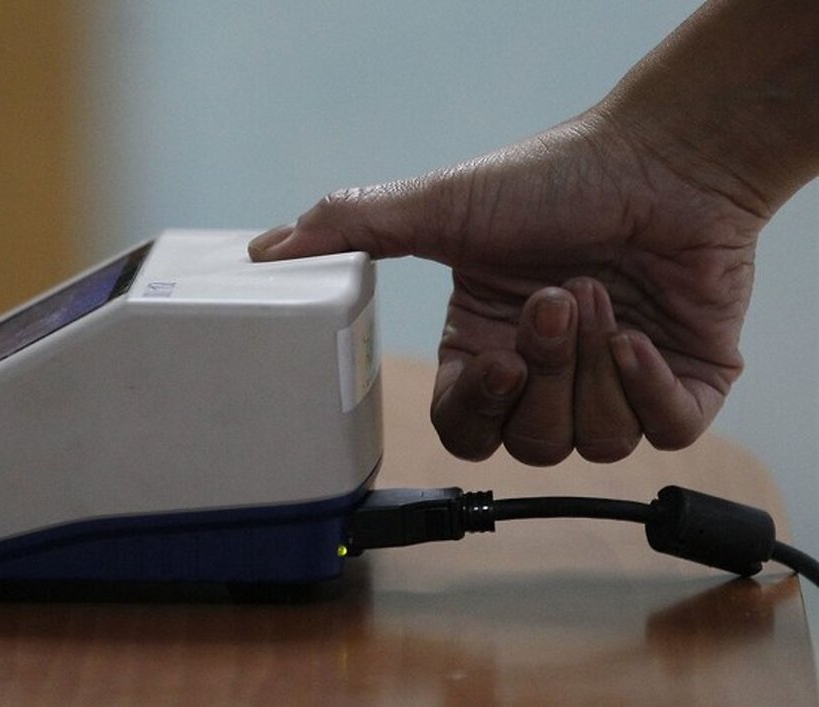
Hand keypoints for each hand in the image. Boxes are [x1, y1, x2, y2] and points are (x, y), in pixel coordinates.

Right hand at [250, 0, 818, 465]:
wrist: (663, 157)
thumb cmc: (554, 179)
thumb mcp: (442, 206)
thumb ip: (352, 231)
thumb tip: (266, 253)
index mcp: (484, 348)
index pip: (464, 429)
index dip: (476, 409)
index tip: (494, 357)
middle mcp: (544, 377)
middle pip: (528, 443)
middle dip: (545, 374)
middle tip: (558, 301)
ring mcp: (614, 387)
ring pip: (593, 444)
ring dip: (595, 365)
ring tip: (603, 294)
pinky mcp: (680, 388)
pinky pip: (664, 432)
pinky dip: (649, 387)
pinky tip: (643, 333)